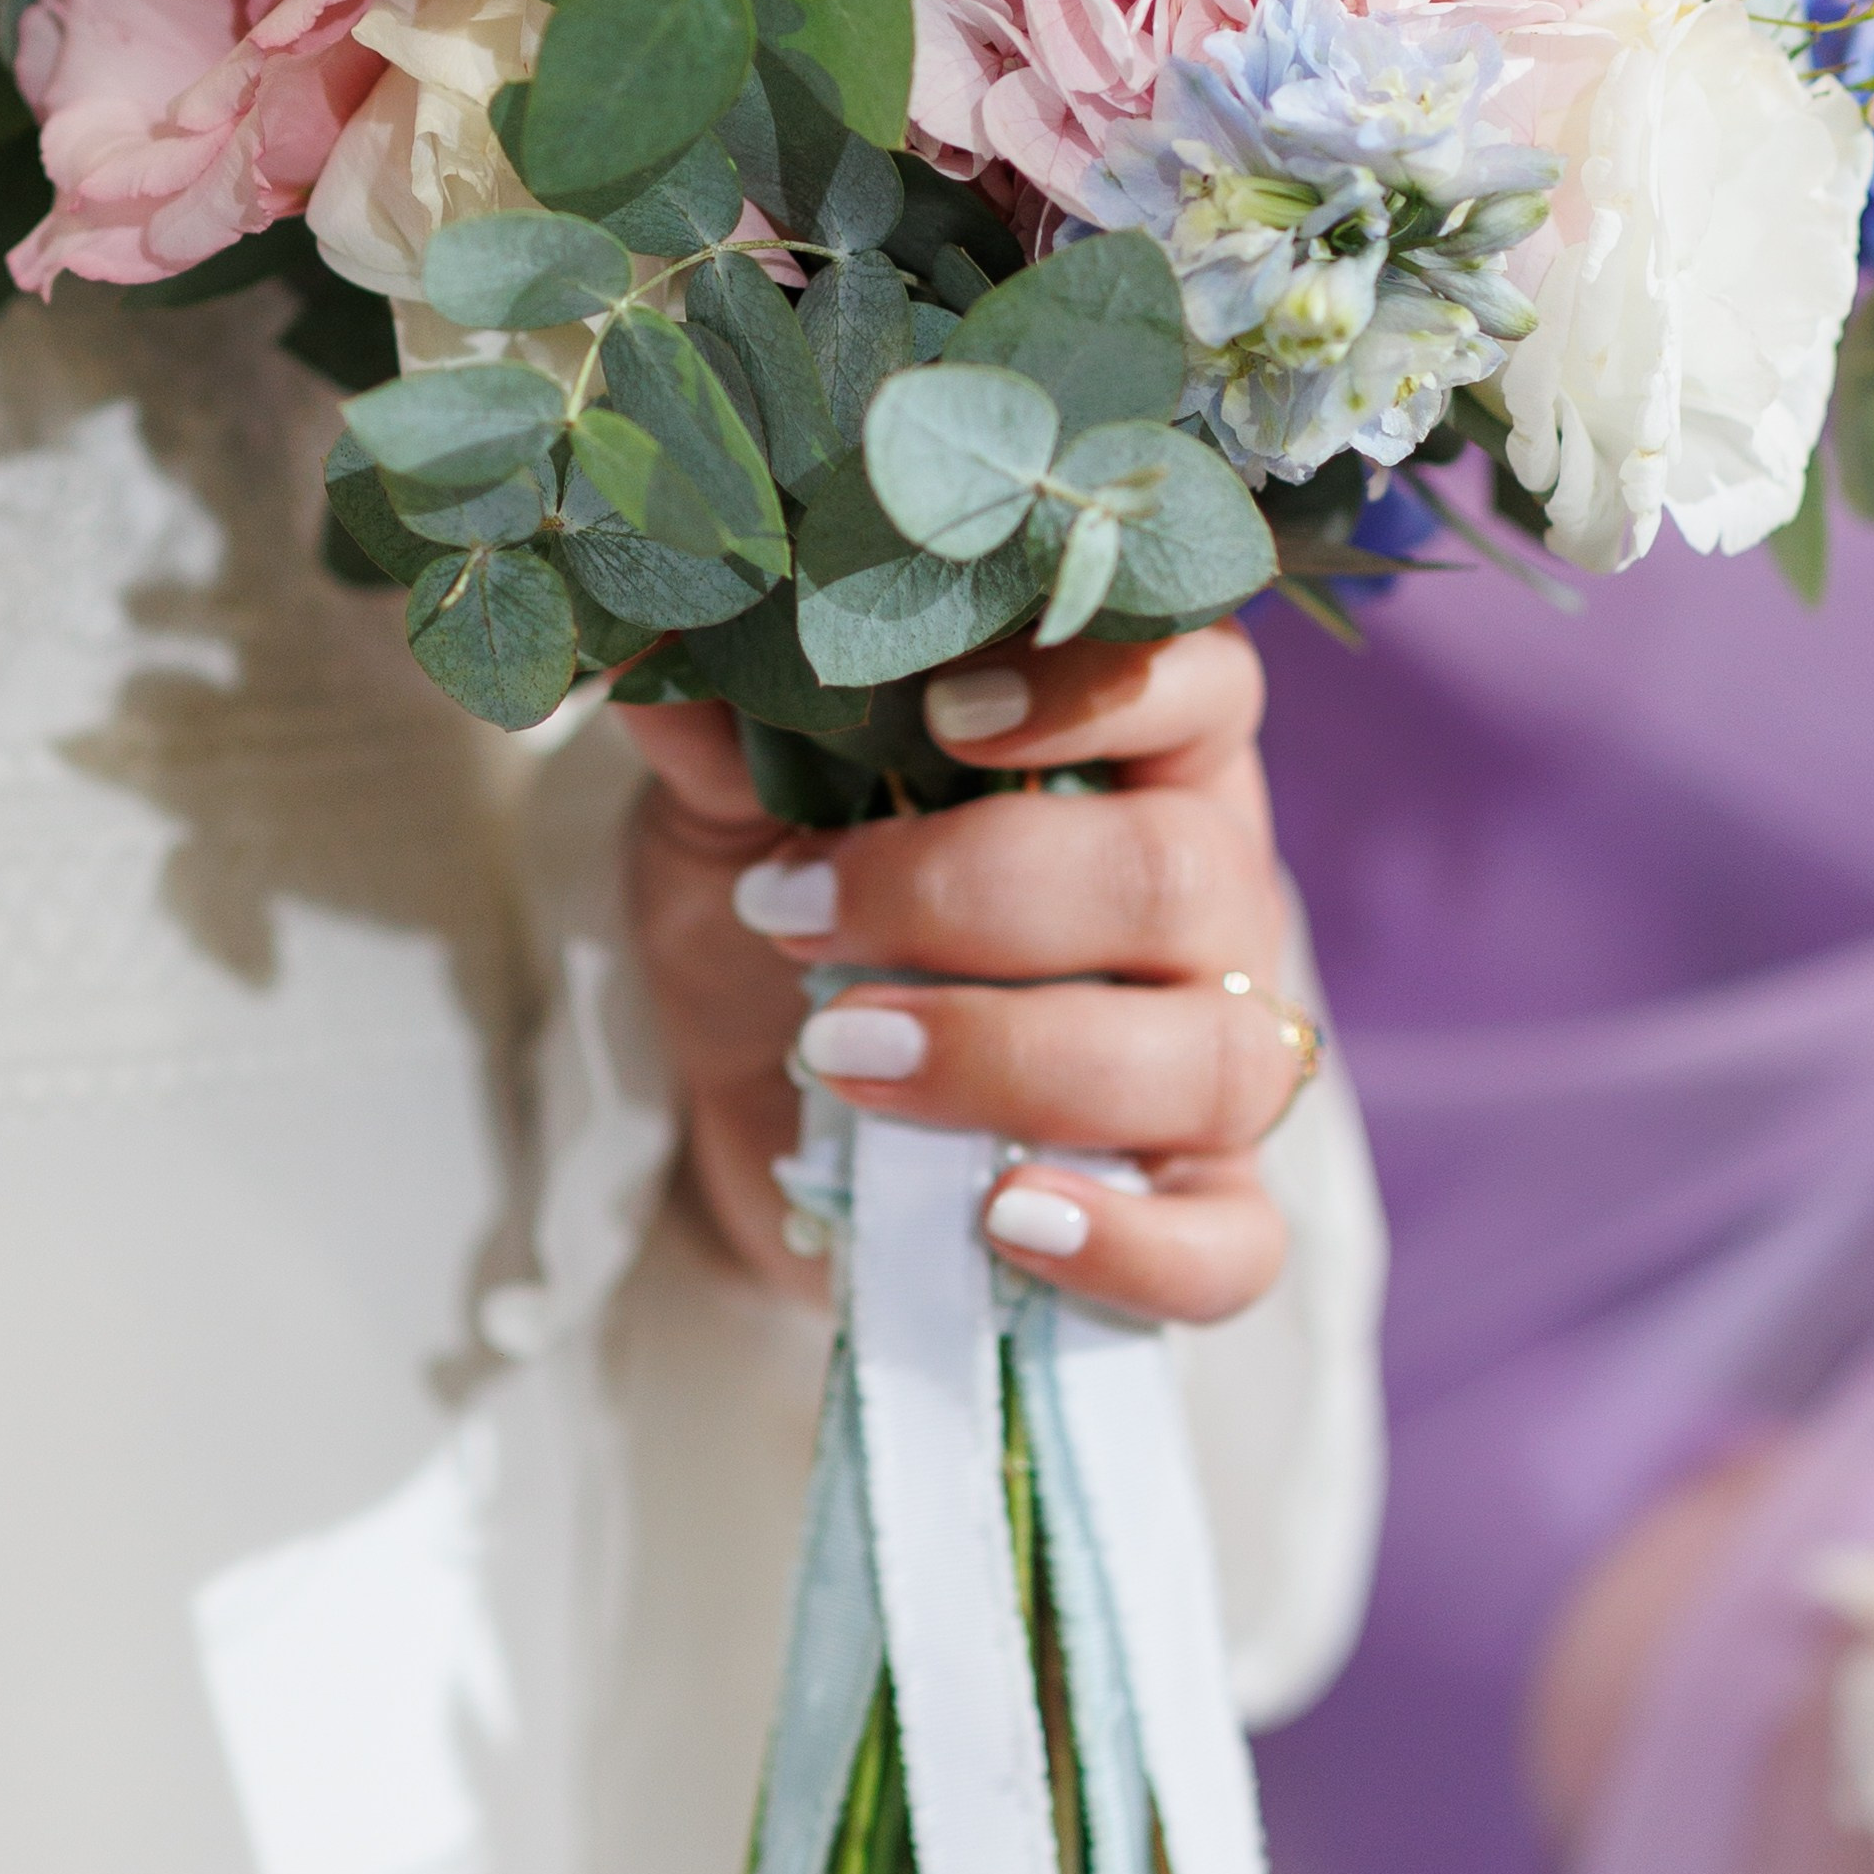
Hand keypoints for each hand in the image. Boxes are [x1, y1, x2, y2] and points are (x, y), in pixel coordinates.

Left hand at [618, 625, 1306, 1326]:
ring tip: (841, 1058)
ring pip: (1211, 1055)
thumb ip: (714, 720)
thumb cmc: (781, 914)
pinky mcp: (1185, 1216)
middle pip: (1183, 875)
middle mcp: (1208, 897)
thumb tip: (642, 624)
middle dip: (978, 897)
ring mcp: (1213, 1058)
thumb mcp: (725, 811)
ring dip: (1013, 1058)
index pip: (1203, 682)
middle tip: (798, 916)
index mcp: (1136, 758)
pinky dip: (1129, 1245)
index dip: (1102, 689)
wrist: (744, 1110)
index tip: (944, 712)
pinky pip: (1232, 1249)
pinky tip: (997, 1216)